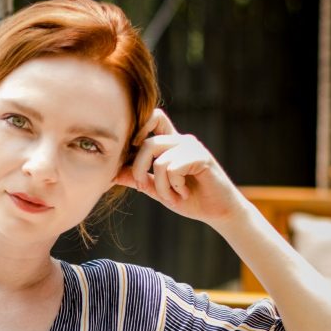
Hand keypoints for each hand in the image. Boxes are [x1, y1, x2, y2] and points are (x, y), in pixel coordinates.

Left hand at [115, 109, 245, 225]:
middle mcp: (181, 140)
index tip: (129, 156)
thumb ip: (138, 179)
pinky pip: (174, 168)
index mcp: (170, 144)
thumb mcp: (158, 189)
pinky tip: (185, 192)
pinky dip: (175, 186)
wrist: (218, 212)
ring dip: (161, 186)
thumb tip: (112, 173)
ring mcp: (192, 147)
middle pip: (148, 142)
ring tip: (172, 196)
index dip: (137, 129)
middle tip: (145, 187)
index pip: (152, 118)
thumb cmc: (189, 199)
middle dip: (139, 169)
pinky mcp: (202, 157)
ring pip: (160, 161)